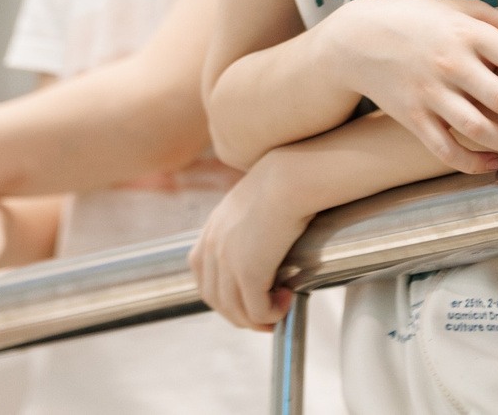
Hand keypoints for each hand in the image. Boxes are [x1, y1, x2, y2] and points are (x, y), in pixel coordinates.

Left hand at [192, 157, 311, 331]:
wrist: (292, 178)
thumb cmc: (284, 183)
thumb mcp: (253, 203)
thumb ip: (246, 225)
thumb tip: (264, 242)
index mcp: (211, 231)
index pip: (204, 279)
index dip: (225, 297)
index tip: (247, 302)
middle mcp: (212, 248)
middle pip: (216, 300)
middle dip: (240, 315)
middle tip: (266, 317)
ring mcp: (227, 262)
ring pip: (235, 311)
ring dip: (258, 319)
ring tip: (280, 309)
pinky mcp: (248, 272)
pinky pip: (257, 310)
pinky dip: (272, 314)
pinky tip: (288, 300)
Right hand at [314, 0, 497, 172]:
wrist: (359, 38)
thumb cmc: (418, 19)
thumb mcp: (459, 8)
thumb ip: (497, 21)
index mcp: (467, 34)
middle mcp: (451, 65)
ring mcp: (431, 94)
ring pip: (480, 130)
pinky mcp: (413, 118)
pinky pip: (446, 149)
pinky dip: (472, 163)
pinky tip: (495, 166)